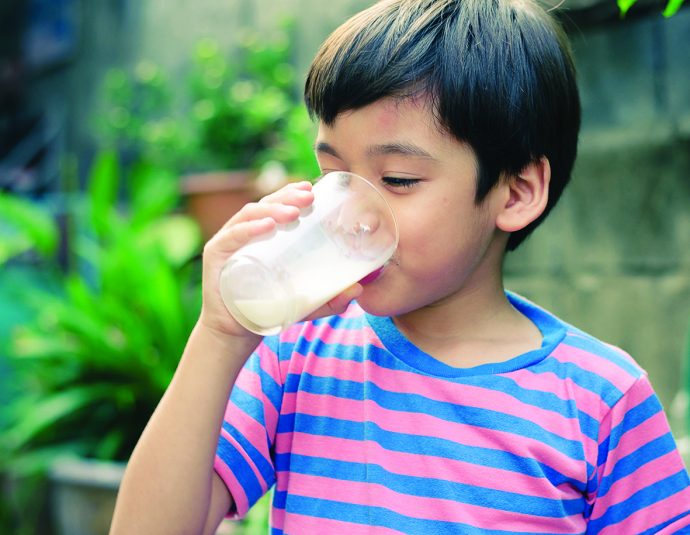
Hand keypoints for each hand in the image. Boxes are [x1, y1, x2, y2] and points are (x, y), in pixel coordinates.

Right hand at [198, 181, 361, 339]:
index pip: (276, 206)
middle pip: (265, 205)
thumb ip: (329, 298)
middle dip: (287, 197)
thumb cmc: (267, 310)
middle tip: (308, 197)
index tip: (312, 188)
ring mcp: (228, 243)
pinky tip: (266, 225)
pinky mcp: (215, 257)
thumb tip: (359, 288)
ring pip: (250, 215)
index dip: (291, 193)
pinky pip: (232, 237)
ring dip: (272, 209)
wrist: (235, 334)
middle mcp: (243, 233)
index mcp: (262, 236)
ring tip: (292, 212)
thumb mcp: (303, 303)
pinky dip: (249, 228)